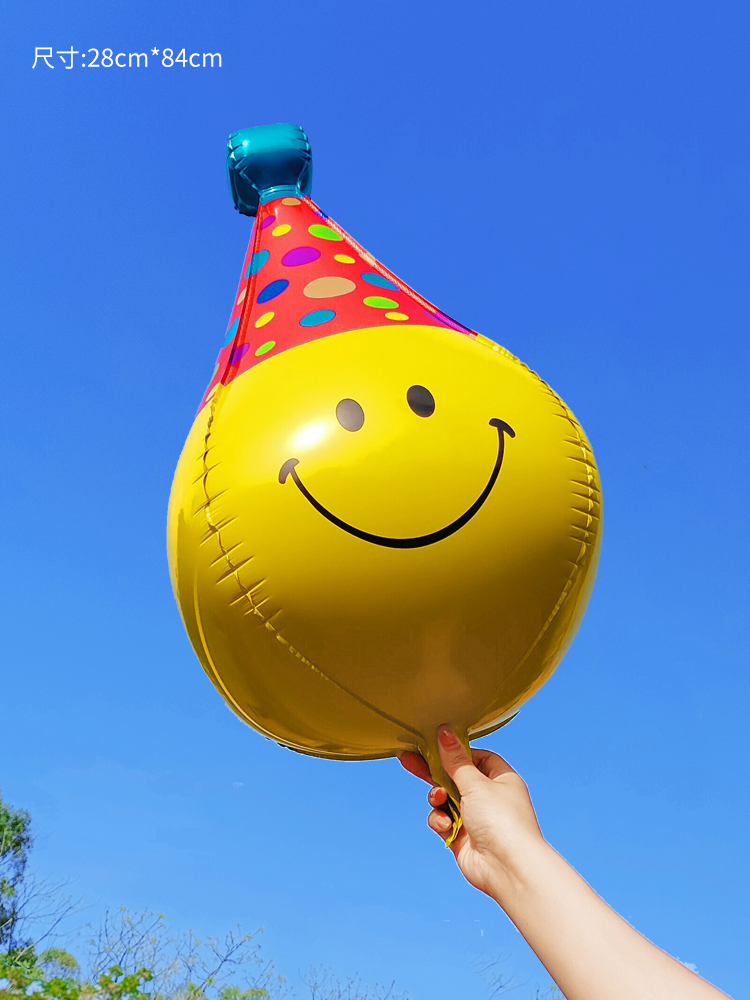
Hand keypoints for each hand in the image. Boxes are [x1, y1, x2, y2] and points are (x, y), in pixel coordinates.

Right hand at [399, 726, 545, 899]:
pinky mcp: (463, 837)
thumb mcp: (476, 783)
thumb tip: (445, 732)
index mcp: (501, 779)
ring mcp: (476, 818)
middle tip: (408, 759)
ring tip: (439, 800)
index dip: (457, 752)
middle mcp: (489, 797)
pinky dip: (441, 821)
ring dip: (438, 799)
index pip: (476, 757)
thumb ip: (455, 760)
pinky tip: (446, 825)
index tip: (436, 745)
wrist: (507, 868)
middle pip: (455, 777)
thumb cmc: (501, 821)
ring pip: (445, 800)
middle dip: (434, 772)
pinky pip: (443, 821)